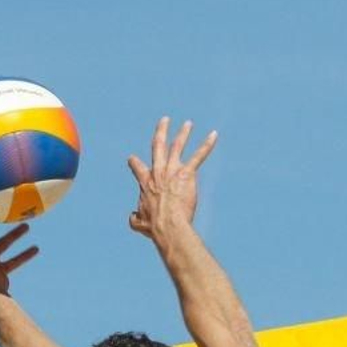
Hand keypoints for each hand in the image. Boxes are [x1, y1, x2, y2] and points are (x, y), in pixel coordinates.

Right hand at [127, 116, 216, 241]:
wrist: (168, 225)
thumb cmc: (154, 226)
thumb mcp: (138, 223)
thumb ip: (134, 218)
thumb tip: (132, 217)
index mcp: (145, 182)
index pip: (137, 166)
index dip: (134, 163)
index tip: (133, 159)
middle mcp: (158, 171)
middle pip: (157, 145)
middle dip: (161, 131)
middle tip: (165, 120)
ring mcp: (173, 171)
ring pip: (177, 145)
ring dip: (183, 133)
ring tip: (188, 124)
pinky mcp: (187, 174)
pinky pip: (198, 155)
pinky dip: (207, 145)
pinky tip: (214, 135)